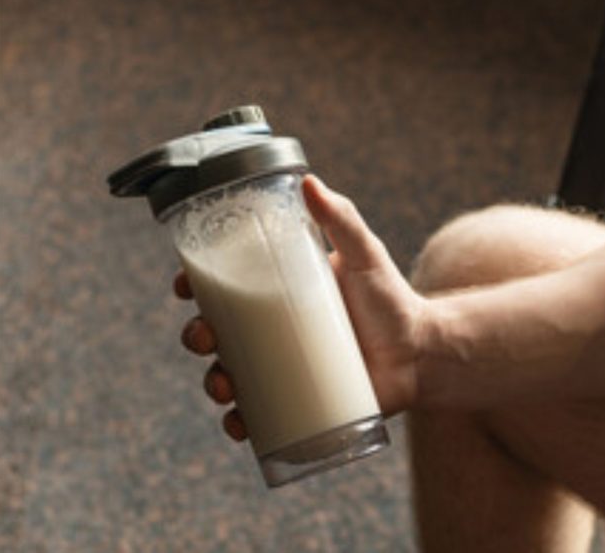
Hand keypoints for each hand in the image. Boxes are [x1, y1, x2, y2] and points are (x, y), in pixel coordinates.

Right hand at [177, 174, 429, 441]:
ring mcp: (282, 369)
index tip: (183, 284)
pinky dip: (240, 423)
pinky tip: (238, 424)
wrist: (422, 353)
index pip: (224, 286)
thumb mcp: (365, 255)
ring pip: (229, 376)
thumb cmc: (392, 300)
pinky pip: (258, 417)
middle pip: (217, 333)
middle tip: (204, 337)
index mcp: (279, 292)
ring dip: (213, 382)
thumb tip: (308, 181)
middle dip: (197, 336)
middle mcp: (273, 331)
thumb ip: (341, 219)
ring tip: (224, 385)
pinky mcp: (298, 403)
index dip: (195, 286)